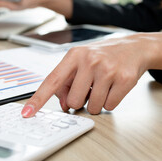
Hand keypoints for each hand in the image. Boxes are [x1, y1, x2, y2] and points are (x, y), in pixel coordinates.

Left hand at [21, 33, 161, 116]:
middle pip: (74, 101)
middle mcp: (89, 60)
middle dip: (80, 101)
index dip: (38, 99)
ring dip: (96, 103)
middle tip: (88, 89)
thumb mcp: (80, 62)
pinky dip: (110, 102)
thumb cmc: (102, 56)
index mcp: (74, 56)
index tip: (27, 113)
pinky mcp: (125, 79)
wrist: (134, 47)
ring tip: (102, 86)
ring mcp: (108, 69)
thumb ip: (67, 83)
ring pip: (93, 107)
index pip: (52, 81)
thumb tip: (64, 105)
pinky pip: (110, 106)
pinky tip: (113, 87)